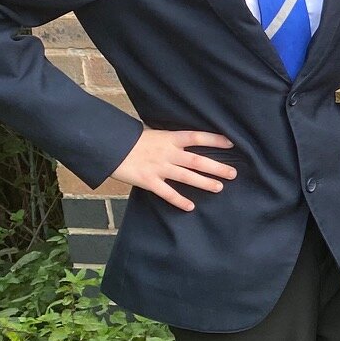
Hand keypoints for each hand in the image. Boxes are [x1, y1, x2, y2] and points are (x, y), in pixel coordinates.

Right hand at [111, 128, 235, 211]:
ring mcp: (158, 167)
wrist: (106, 146)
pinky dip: (178, 200)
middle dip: (216, 167)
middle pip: (197, 160)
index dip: (214, 140)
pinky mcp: (148, 181)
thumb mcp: (153, 134)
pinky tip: (190, 206)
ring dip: (204, 182)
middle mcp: (167, 153)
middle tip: (233, 173)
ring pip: (186, 176)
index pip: (197, 137)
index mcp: (169, 138)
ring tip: (219, 188)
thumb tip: (185, 142)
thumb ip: (169, 140)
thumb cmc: (129, 138)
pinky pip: (166, 192)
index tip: (231, 143)